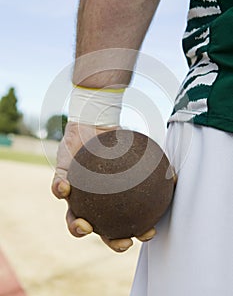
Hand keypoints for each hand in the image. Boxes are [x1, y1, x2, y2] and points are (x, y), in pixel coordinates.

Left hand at [52, 122, 155, 252]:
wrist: (95, 123)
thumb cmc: (118, 141)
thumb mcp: (138, 151)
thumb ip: (154, 164)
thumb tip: (175, 175)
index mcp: (112, 201)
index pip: (126, 224)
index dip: (137, 233)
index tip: (148, 233)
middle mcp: (93, 204)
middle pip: (101, 231)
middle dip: (111, 241)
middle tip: (122, 242)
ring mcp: (76, 195)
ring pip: (73, 218)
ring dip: (76, 227)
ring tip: (85, 225)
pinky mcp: (61, 180)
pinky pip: (58, 188)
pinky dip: (60, 190)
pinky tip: (66, 188)